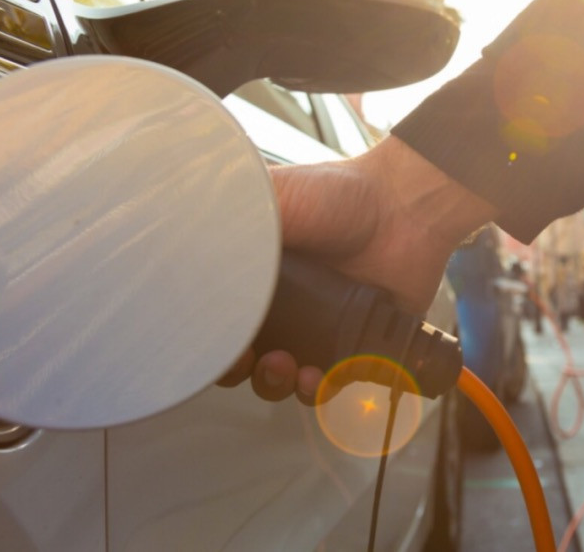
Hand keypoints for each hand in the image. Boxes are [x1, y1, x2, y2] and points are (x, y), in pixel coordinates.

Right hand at [216, 136, 497, 403]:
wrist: (403, 208)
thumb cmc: (341, 193)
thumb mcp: (271, 198)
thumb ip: (227, 226)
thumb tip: (180, 249)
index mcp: (253, 275)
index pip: (215, 321)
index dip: (206, 341)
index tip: (206, 347)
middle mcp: (282, 306)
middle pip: (242, 358)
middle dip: (238, 370)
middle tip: (248, 359)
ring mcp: (319, 329)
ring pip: (281, 378)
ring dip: (276, 383)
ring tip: (288, 366)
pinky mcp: (356, 346)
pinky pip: (330, 384)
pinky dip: (320, 388)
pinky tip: (319, 375)